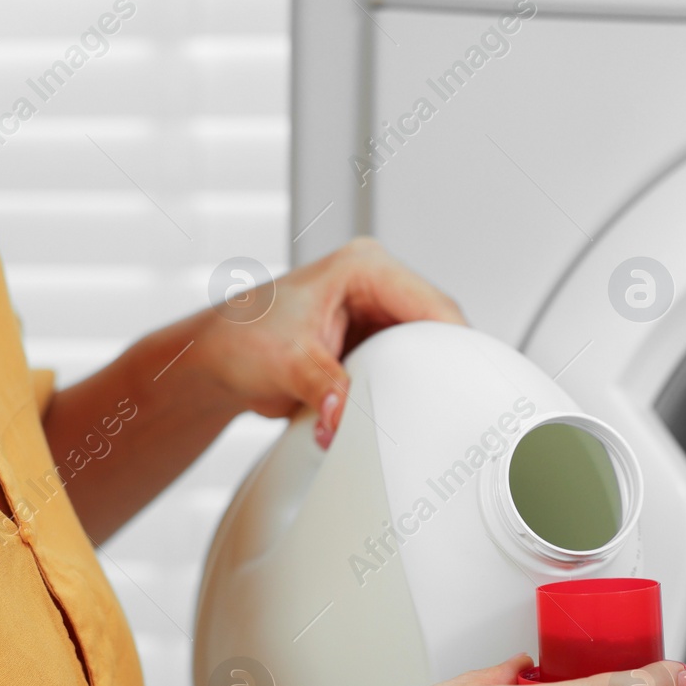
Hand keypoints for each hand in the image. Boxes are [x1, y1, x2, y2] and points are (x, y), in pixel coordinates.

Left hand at [193, 238, 465, 447]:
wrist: (218, 361)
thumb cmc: (241, 339)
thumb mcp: (285, 362)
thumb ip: (323, 388)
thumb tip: (346, 418)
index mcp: (364, 267)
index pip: (432, 304)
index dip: (455, 344)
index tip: (468, 381)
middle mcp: (377, 287)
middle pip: (438, 327)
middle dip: (445, 366)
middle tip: (454, 406)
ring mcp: (378, 316)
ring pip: (427, 350)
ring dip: (427, 381)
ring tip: (433, 412)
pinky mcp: (374, 345)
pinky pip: (408, 368)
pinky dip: (408, 392)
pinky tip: (410, 412)